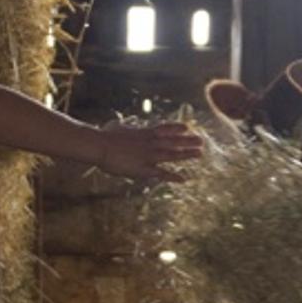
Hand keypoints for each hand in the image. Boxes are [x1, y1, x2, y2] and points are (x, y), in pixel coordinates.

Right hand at [95, 119, 209, 186]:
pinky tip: (183, 179)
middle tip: (201, 140)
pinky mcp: (143, 169)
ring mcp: (148, 156)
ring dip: (186, 154)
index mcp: (143, 133)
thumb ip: (122, 127)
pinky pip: (161, 173)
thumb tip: (118, 123)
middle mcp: (149, 143)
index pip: (163, 129)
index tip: (187, 127)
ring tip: (199, 154)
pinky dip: (172, 176)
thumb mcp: (116, 127)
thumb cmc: (104, 136)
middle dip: (187, 141)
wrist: (100, 146)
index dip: (176, 128)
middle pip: (172, 141)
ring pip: (171, 155)